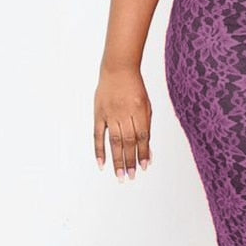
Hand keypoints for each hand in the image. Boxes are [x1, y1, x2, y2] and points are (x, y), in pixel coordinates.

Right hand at [94, 65, 152, 179]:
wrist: (118, 69)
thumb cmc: (135, 88)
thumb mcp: (146, 104)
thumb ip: (146, 125)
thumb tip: (147, 147)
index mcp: (139, 111)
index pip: (142, 137)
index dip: (143, 153)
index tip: (144, 167)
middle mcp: (124, 114)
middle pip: (128, 141)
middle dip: (130, 161)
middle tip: (131, 176)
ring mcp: (110, 114)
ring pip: (114, 141)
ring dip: (117, 159)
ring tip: (120, 175)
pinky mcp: (98, 114)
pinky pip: (97, 135)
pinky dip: (99, 150)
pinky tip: (102, 163)